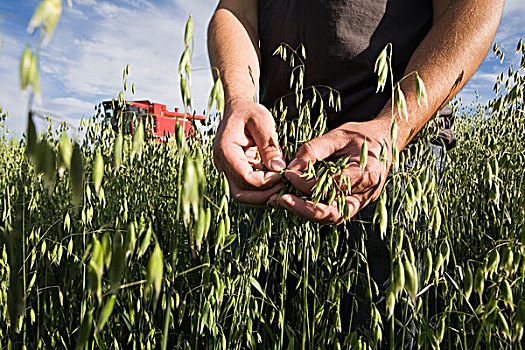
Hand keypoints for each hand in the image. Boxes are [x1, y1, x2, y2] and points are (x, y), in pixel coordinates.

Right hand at [213, 99, 286, 205]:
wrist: (238, 110)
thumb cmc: (249, 112)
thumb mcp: (262, 121)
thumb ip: (269, 144)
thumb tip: (278, 168)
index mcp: (225, 150)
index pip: (245, 177)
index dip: (266, 181)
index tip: (283, 174)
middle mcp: (222, 164)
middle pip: (240, 194)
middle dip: (264, 196)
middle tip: (284, 188)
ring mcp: (227, 170)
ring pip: (242, 196)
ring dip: (262, 197)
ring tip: (282, 188)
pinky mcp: (235, 173)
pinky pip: (246, 190)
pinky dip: (261, 192)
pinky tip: (276, 185)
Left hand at [269, 118, 391, 223]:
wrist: (384, 141)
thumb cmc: (362, 135)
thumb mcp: (338, 135)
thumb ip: (314, 149)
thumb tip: (292, 166)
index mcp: (366, 174)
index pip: (332, 186)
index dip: (307, 183)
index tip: (288, 174)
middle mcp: (366, 194)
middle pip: (333, 213)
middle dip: (304, 209)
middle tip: (281, 200)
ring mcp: (361, 202)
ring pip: (332, 217)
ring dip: (306, 212)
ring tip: (283, 202)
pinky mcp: (354, 204)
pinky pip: (333, 212)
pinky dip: (313, 209)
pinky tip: (295, 201)